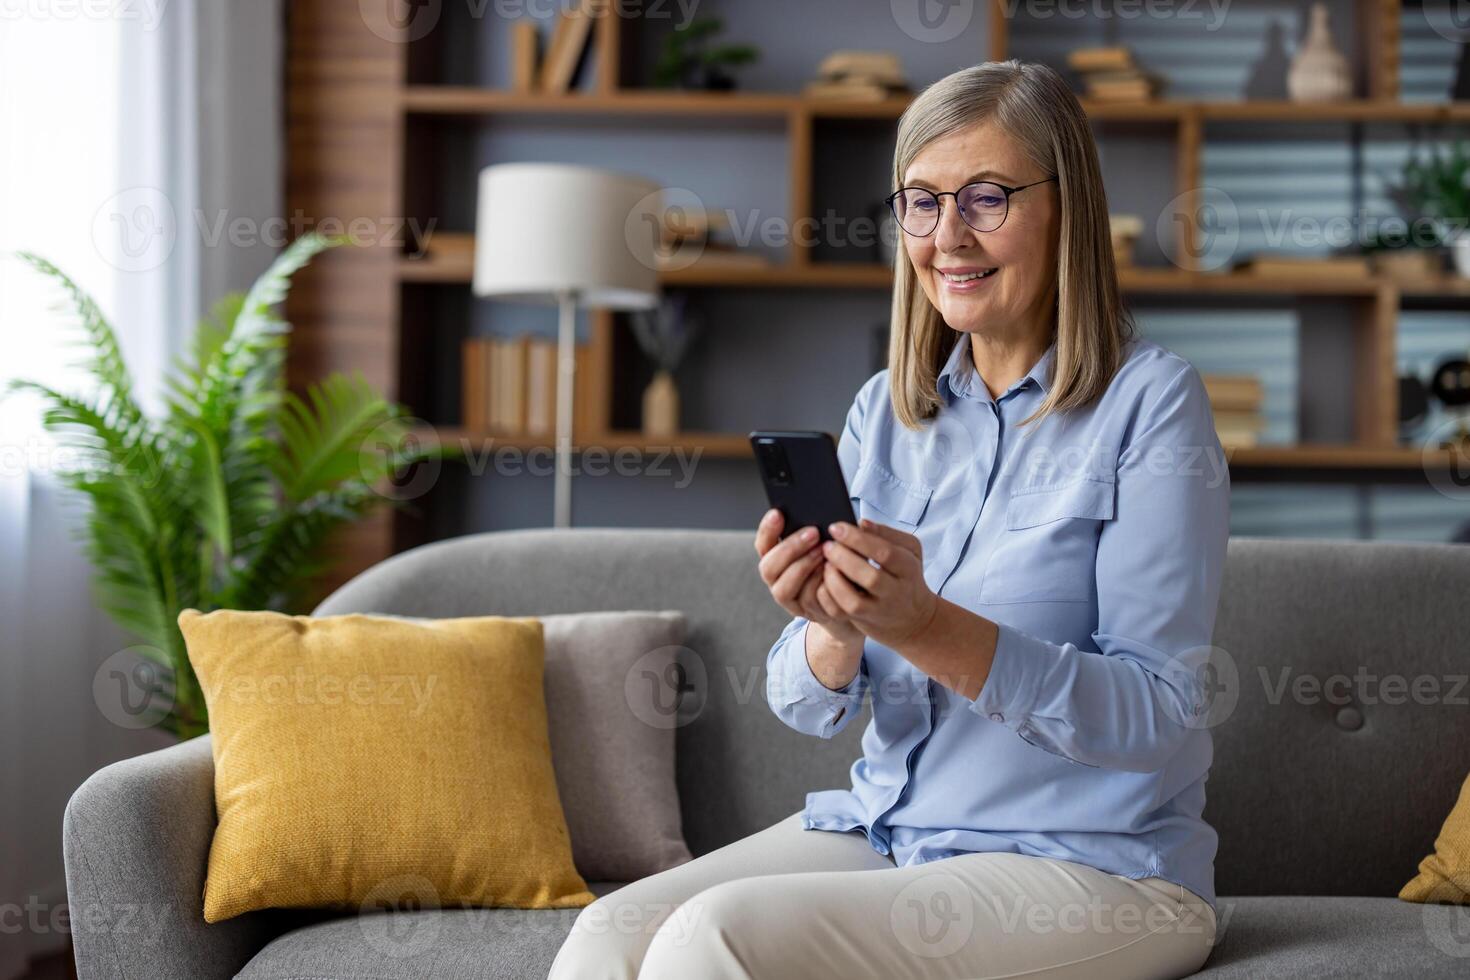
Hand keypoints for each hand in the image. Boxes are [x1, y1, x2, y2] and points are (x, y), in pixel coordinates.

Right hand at [754, 509, 862, 645]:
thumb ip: (814, 533)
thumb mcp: (823, 543)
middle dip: (789, 548)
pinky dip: (817, 584)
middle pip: (768, 567)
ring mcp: (790, 599)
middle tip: (813, 532)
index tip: (778, 513)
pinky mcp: (807, 612)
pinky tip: (830, 570)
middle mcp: (776, 580)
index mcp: (775, 559)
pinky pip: (806, 601)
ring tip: (824, 551)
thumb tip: (817, 515)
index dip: (767, 530)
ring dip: (803, 567)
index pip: (763, 544)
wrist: (852, 595)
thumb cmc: (834, 561)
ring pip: (783, 588)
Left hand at [820, 518, 938, 651]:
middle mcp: (895, 592)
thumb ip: (887, 534)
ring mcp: (878, 610)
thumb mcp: (909, 551)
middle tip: (827, 545)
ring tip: (825, 563)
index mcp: (908, 569)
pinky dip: (828, 596)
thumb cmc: (906, 576)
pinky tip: (823, 580)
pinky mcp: (862, 621)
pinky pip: (841, 613)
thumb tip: (862, 523)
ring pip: (853, 601)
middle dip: (844, 559)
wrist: (912, 618)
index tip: (836, 527)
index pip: (885, 553)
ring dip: (834, 580)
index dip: (858, 539)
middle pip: (871, 578)